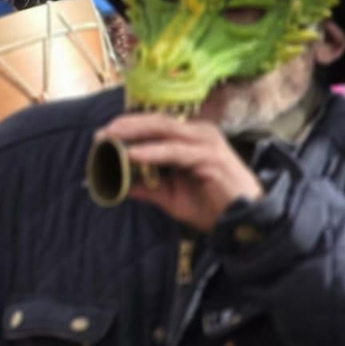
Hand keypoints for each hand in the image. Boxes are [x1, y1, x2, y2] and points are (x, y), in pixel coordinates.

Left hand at [96, 113, 262, 232]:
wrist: (244, 223)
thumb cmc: (210, 207)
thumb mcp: (170, 196)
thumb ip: (146, 187)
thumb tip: (116, 185)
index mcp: (190, 137)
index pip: (154, 124)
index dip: (127, 126)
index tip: (101, 135)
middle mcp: (198, 133)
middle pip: (155, 122)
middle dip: (125, 126)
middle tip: (100, 134)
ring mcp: (206, 142)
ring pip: (163, 131)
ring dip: (134, 134)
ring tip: (109, 140)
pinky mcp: (211, 157)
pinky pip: (175, 151)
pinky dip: (151, 152)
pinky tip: (132, 155)